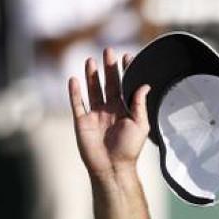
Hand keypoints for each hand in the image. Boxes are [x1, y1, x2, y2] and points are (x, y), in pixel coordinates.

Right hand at [68, 48, 149, 182]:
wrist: (112, 167)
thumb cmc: (129, 149)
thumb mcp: (140, 125)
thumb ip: (140, 104)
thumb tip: (144, 85)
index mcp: (125, 110)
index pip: (125, 86)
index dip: (125, 72)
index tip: (127, 56)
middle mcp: (109, 109)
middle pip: (108, 83)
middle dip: (108, 68)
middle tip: (108, 50)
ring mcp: (95, 114)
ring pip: (92, 90)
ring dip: (91, 75)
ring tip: (90, 59)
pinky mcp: (82, 121)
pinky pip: (77, 103)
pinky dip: (74, 91)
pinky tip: (73, 79)